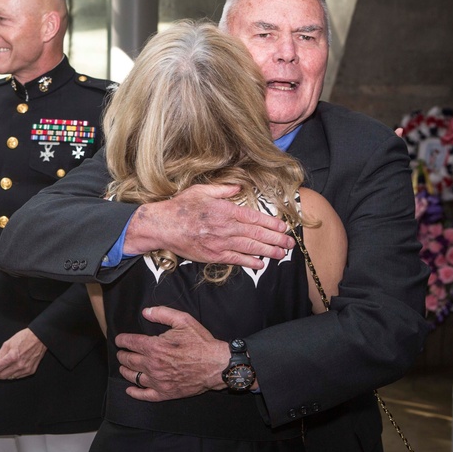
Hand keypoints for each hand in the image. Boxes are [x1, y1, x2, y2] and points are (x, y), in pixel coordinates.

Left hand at [0, 328, 46, 379]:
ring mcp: (25, 369)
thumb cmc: (24, 338)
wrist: (39, 338)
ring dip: (2, 376)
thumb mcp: (8, 344)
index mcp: (12, 356)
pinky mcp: (30, 371)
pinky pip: (18, 376)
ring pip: (10, 377)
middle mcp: (19, 365)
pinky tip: (8, 371)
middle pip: (2, 375)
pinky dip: (11, 375)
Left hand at [114, 306, 228, 400]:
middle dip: (122, 355)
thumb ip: (162, 313)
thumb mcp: (183, 321)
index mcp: (154, 347)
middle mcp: (153, 365)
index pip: (130, 343)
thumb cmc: (200, 343)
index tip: (119, 340)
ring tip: (123, 367)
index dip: (122, 340)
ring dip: (125, 371)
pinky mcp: (165, 393)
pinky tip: (130, 389)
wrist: (216, 365)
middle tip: (121, 352)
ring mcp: (158, 381)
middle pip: (128, 360)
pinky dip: (135, 393)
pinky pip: (145, 395)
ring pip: (133, 377)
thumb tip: (145, 312)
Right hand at [123, 184, 292, 269]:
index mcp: (225, 210)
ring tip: (282, 254)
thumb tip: (238, 188)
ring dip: (268, 251)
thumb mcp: (201, 191)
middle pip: (257, 234)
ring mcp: (220, 243)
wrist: (162, 226)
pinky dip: (250, 262)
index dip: (272, 223)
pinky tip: (261, 263)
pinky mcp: (213, 256)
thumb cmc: (180, 207)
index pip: (255, 218)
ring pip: (250, 248)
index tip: (284, 227)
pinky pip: (236, 260)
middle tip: (290, 243)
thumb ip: (223, 189)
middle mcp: (225, 228)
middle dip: (276, 239)